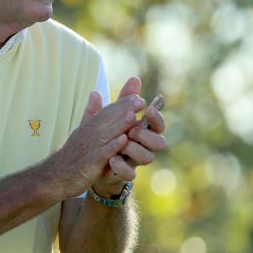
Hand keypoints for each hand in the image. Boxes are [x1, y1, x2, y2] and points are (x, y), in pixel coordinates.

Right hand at [46, 81, 145, 199]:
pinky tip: (123, 140)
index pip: (106, 113)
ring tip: (133, 116)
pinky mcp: (88, 164)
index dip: (121, 104)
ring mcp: (88, 149)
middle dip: (123, 110)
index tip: (136, 96)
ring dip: (119, 125)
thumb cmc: (70, 155)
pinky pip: (101, 154)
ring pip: (105, 135)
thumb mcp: (80, 131)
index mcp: (88, 128)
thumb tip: (95, 92)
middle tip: (140, 100)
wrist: (54, 177)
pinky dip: (112, 146)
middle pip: (107, 120)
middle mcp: (88, 136)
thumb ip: (90, 113)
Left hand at [92, 77, 167, 196]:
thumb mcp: (111, 116)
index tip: (147, 109)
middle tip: (133, 129)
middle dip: (147, 135)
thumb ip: (123, 101)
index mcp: (143, 132)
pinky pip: (130, 174)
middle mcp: (144, 147)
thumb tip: (134, 78)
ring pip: (149, 158)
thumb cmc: (108, 135)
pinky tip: (112, 158)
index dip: (157, 117)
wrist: (91, 162)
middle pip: (160, 143)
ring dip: (135, 149)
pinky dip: (121, 166)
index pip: (158, 125)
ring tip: (122, 142)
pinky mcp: (125, 175)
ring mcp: (136, 162)